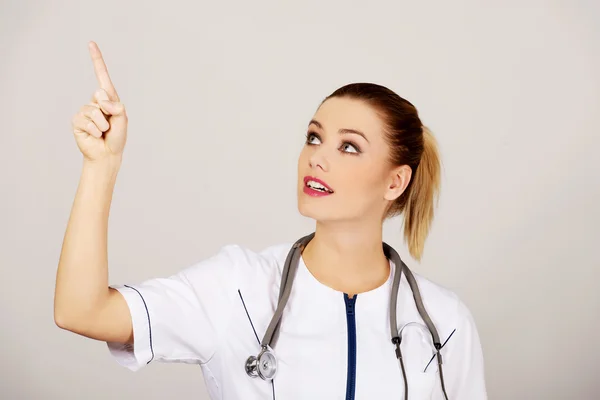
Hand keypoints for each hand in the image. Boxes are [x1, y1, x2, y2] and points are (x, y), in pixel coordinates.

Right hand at [71, 41, 127, 161]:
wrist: (107, 154)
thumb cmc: (116, 137)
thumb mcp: (123, 120)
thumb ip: (117, 108)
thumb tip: (103, 101)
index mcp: (108, 98)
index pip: (102, 76)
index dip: (96, 60)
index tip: (91, 43)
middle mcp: (95, 101)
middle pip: (100, 94)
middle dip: (108, 109)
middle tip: (110, 124)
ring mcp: (85, 110)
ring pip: (94, 111)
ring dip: (103, 124)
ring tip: (104, 132)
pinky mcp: (77, 121)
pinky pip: (86, 121)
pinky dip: (95, 130)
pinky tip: (96, 135)